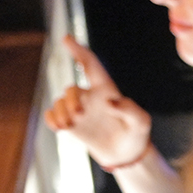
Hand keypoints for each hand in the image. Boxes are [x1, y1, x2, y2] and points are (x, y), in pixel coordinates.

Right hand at [44, 36, 151, 167]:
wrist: (126, 154)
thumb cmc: (136, 134)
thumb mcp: (140, 123)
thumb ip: (131, 110)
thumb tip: (110, 101)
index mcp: (106, 90)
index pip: (91, 65)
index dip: (79, 51)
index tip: (66, 38)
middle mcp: (89, 97)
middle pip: (71, 90)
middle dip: (71, 100)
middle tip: (80, 115)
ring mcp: (78, 110)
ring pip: (60, 102)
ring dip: (61, 112)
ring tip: (69, 125)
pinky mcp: (70, 124)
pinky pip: (52, 115)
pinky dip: (51, 119)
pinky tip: (60, 128)